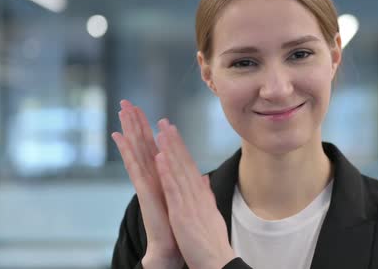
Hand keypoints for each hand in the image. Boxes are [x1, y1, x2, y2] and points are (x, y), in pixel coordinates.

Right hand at [111, 100, 182, 266]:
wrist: (173, 248)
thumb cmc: (178, 226)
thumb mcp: (187, 199)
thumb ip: (188, 185)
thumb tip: (197, 175)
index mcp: (163, 177)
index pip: (154, 148)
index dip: (148, 129)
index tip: (143, 111)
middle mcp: (152, 178)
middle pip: (142, 145)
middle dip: (135, 124)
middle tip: (126, 103)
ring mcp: (146, 184)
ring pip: (136, 152)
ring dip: (128, 132)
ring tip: (121, 112)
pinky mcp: (144, 193)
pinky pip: (134, 170)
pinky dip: (128, 154)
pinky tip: (121, 139)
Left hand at [155, 119, 235, 268]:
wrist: (218, 261)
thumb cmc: (212, 241)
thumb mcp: (210, 213)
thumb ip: (206, 194)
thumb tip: (205, 179)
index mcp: (201, 195)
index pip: (189, 166)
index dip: (180, 147)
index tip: (172, 132)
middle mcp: (197, 194)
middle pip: (184, 163)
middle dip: (173, 141)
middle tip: (164, 122)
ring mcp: (189, 203)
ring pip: (178, 171)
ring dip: (169, 149)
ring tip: (161, 131)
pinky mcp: (182, 214)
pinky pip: (173, 189)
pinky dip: (167, 172)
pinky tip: (160, 158)